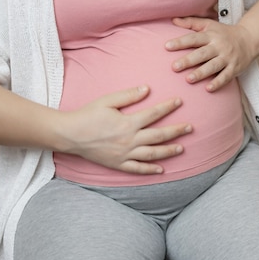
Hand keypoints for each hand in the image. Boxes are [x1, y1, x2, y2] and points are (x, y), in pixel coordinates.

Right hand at [59, 86, 191, 173]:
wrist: (68, 135)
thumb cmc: (87, 115)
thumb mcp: (107, 101)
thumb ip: (128, 96)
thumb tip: (147, 89)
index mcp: (128, 123)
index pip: (154, 114)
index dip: (168, 107)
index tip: (179, 101)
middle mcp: (129, 140)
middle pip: (159, 136)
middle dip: (176, 131)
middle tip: (190, 128)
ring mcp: (124, 154)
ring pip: (152, 154)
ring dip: (168, 151)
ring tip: (181, 148)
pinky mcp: (118, 164)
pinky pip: (137, 169)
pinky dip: (150, 170)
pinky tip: (161, 170)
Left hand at [165, 17, 254, 90]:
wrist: (249, 39)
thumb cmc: (225, 33)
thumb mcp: (210, 24)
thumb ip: (191, 23)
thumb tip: (172, 20)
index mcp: (211, 35)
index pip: (194, 38)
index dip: (180, 42)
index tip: (167, 46)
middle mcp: (219, 46)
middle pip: (202, 53)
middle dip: (188, 60)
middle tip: (174, 67)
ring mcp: (227, 58)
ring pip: (213, 66)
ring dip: (201, 73)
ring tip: (188, 80)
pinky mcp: (235, 68)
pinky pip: (226, 76)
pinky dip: (218, 83)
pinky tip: (208, 89)